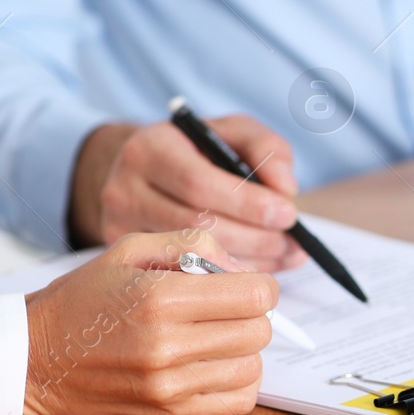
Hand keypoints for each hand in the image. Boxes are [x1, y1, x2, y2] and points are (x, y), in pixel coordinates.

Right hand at [23, 230, 275, 414]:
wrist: (34, 356)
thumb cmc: (82, 298)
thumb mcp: (129, 249)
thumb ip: (192, 244)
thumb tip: (242, 266)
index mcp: (160, 297)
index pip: (255, 296)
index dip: (260, 285)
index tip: (243, 284)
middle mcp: (167, 344)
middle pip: (259, 331)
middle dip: (252, 315)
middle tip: (226, 309)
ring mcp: (169, 384)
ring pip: (253, 367)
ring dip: (245, 349)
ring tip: (216, 336)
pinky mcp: (169, 412)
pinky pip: (239, 401)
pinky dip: (238, 382)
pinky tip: (214, 364)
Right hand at [67, 115, 305, 270]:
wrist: (141, 174)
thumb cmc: (195, 152)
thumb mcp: (231, 135)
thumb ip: (265, 149)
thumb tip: (285, 188)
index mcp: (149, 150)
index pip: (199, 183)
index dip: (248, 203)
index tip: (288, 214)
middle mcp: (124, 189)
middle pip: (195, 226)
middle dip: (254, 238)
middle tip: (293, 244)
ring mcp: (119, 230)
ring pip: (189, 258)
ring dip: (247, 263)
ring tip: (284, 257)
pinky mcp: (126, 261)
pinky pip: (183, 277)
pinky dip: (227, 279)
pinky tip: (254, 272)